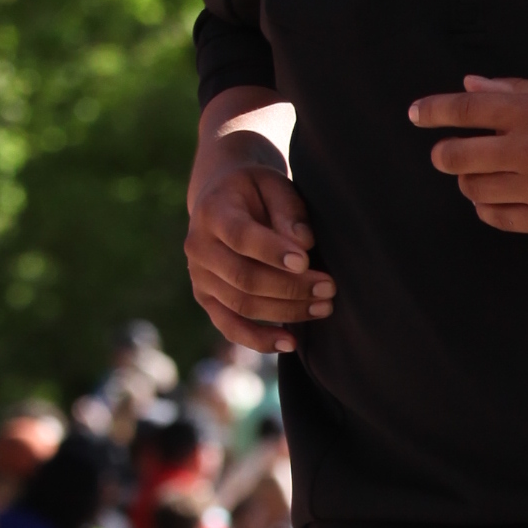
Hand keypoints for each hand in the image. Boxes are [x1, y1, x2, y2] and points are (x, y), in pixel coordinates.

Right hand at [187, 151, 330, 349]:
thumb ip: (288, 210)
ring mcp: (199, 277)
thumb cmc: (256, 190)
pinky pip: (230, 327)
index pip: (241, 237)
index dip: (272, 251)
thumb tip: (303, 244)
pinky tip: (291, 343)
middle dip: (290, 287)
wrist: (222, 197)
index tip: (305, 260)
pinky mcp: (206, 299)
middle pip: (244, 277)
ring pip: (242, 305)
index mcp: (213, 212)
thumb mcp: (274, 184)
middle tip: (329, 288)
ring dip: (286, 311)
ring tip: (323, 308)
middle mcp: (199, 247)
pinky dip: (259, 339)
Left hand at [410, 77, 527, 233]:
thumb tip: (468, 85)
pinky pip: (496, 217)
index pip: (464, 110)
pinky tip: (497, 195)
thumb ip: (512, 91)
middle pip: (456, 157)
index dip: (432, 111)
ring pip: (473, 190)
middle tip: (448, 153)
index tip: (416, 114)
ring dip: (469, 180)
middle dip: (444, 154)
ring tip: (484, 173)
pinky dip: (487, 206)